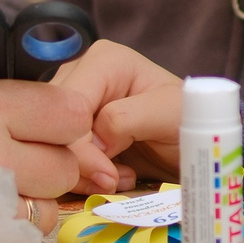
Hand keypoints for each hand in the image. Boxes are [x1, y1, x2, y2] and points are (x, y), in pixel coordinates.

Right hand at [50, 37, 186, 187]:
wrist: (194, 146)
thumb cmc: (187, 122)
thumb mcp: (169, 113)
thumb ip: (127, 117)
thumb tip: (93, 140)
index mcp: (102, 61)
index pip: (69, 109)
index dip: (82, 148)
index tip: (108, 176)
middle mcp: (78, 76)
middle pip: (52, 128)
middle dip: (81, 163)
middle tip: (114, 180)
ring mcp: (68, 106)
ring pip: (49, 148)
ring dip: (82, 174)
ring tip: (120, 178)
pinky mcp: (66, 133)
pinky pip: (55, 161)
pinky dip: (79, 179)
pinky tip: (108, 180)